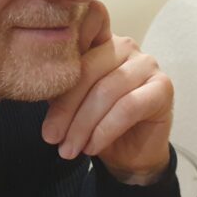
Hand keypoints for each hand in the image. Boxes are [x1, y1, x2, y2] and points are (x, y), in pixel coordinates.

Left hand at [42, 1, 173, 184]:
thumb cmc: (98, 124)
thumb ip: (59, 87)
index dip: (57, 66)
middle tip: (50, 137)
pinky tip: (92, 147)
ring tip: (69, 149)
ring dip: (83, 125)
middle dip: (66, 108)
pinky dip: (106, 130)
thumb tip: (33, 83)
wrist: (131, 155)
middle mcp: (125, 46)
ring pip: (107, 90)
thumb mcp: (71, 103)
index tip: (37, 95)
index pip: (74, 45)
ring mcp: (147, 64)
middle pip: (89, 70)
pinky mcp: (163, 87)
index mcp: (99, 41)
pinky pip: (129, 107)